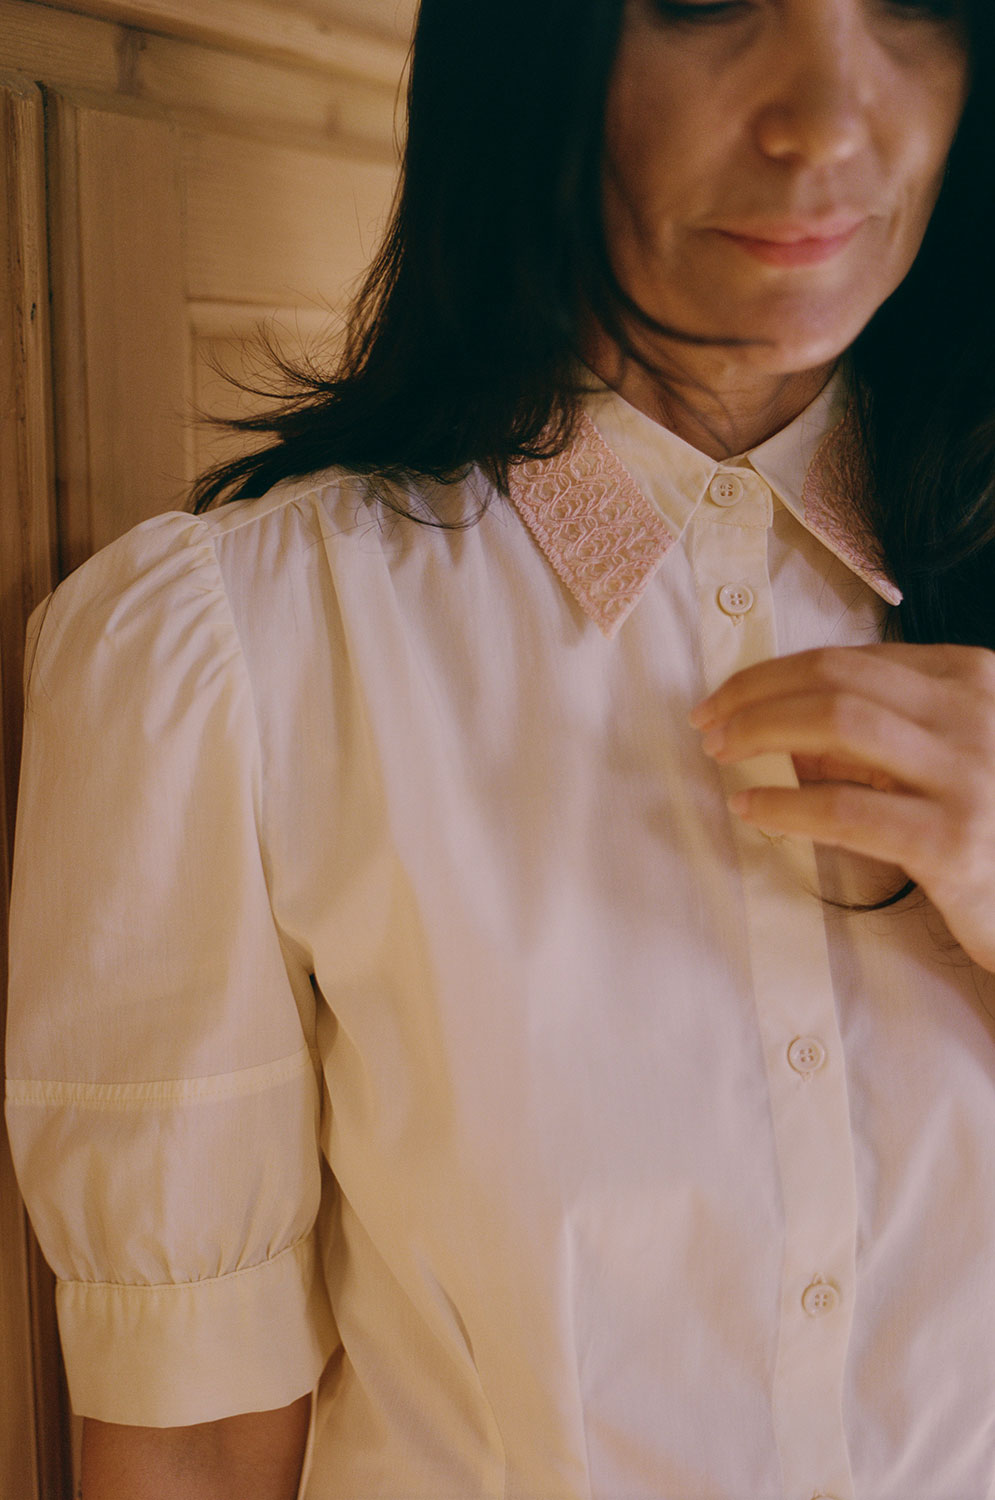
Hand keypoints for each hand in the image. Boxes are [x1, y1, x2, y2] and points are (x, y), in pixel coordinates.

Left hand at [689, 643, 994, 972]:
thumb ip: (873, 737)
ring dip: (760, 730)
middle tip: (708, 720)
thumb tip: (780, 729)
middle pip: (835, 678)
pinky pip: (845, 810)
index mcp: (971, 678)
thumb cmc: (991, 823)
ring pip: (837, 722)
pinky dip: (784, 804)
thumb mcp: (941, 759)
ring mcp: (969, 775)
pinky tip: (751, 807)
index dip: (774, 673)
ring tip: (720, 751)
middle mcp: (974, 713)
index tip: (728, 696)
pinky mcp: (954, 842)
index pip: (850, 658)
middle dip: (755, 693)